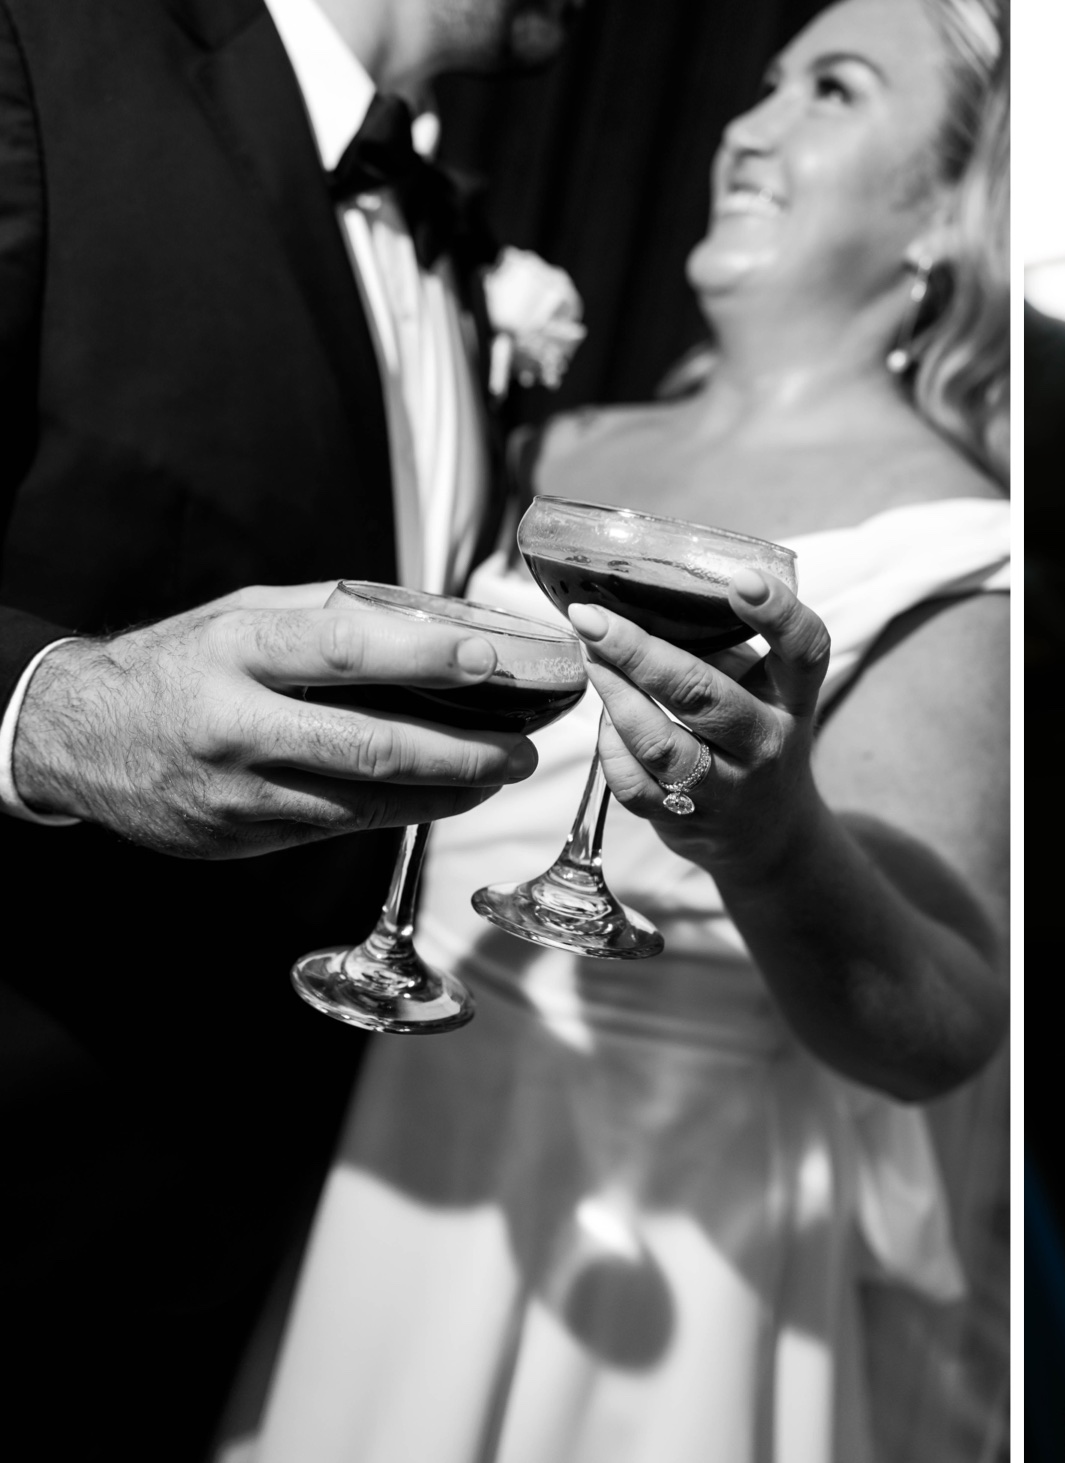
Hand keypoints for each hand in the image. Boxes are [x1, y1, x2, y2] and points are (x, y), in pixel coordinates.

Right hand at [14, 584, 537, 857]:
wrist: (76, 737)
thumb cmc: (182, 662)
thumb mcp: (245, 614)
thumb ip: (336, 615)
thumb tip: (443, 623)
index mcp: (237, 650)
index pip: (344, 650)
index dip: (426, 658)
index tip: (491, 662)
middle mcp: (236, 725)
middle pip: (372, 747)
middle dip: (465, 754)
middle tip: (523, 751)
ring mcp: (237, 793)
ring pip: (366, 804)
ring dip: (447, 793)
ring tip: (499, 774)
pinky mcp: (238, 840)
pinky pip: (337, 829)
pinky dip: (398, 812)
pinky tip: (437, 795)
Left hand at [572, 567, 832, 881]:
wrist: (768, 833)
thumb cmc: (752, 734)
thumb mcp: (758, 687)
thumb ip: (717, 645)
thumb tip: (634, 594)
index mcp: (791, 698)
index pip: (803, 650)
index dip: (778, 613)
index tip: (743, 578)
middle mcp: (765, 743)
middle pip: (704, 695)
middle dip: (639, 652)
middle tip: (592, 618)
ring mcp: (727, 788)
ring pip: (661, 743)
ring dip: (615, 696)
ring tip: (590, 657)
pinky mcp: (686, 820)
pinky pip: (633, 784)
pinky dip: (610, 747)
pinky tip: (605, 719)